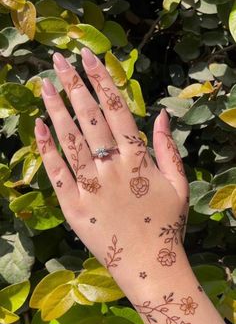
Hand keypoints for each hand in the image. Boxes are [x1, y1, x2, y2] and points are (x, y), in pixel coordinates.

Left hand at [34, 48, 188, 301]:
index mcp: (138, 158)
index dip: (102, 80)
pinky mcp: (72, 206)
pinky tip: (38, 126)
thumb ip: (168, 148)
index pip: (117, 109)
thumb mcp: (178, 185)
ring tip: (45, 83)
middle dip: (74, 84)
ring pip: (70, 139)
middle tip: (59, 59)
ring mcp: (90, 186)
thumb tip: (161, 114)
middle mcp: (112, 166)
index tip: (88, 58)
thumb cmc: (166, 226)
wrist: (149, 266)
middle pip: (90, 116)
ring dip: (56, 108)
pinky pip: (56, 172)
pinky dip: (46, 148)